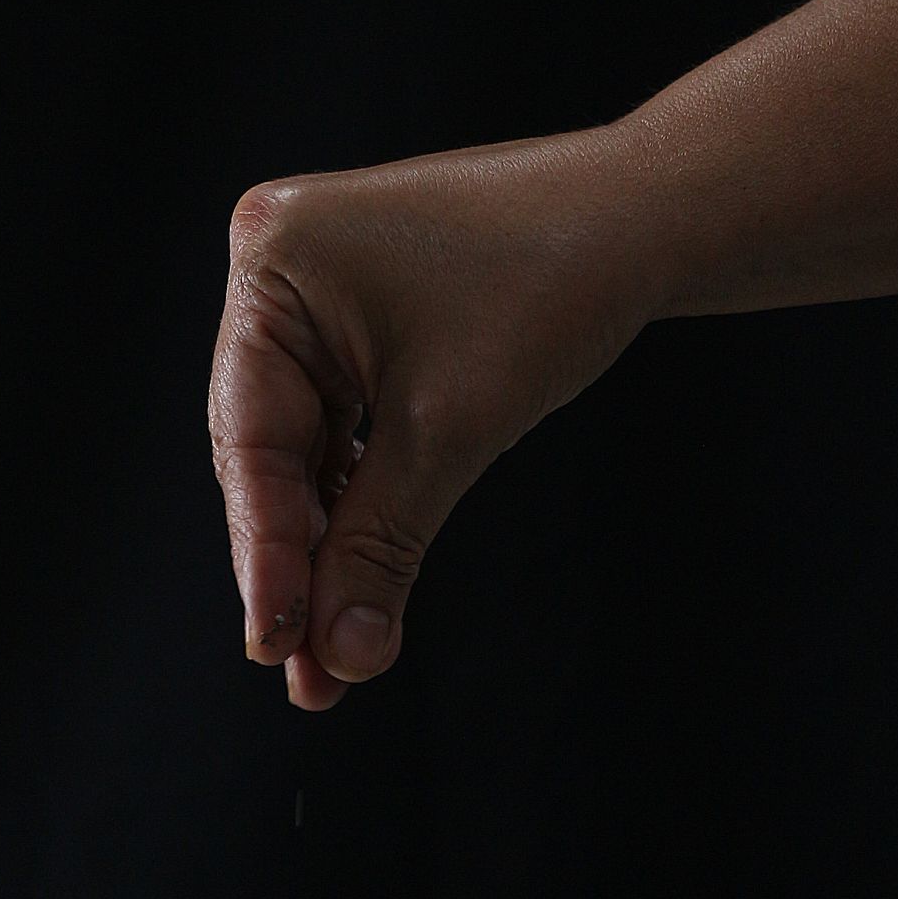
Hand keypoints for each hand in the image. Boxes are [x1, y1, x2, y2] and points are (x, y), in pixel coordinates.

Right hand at [208, 131, 648, 706]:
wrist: (646, 218)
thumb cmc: (552, 289)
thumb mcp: (451, 430)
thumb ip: (381, 545)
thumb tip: (342, 657)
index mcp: (273, 263)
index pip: (250, 438)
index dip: (265, 554)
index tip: (273, 648)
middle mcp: (276, 270)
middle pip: (267, 453)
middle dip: (299, 569)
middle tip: (309, 680)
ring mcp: (315, 297)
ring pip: (305, 455)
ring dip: (328, 555)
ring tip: (332, 667)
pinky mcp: (359, 326)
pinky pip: (341, 434)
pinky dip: (359, 508)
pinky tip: (358, 594)